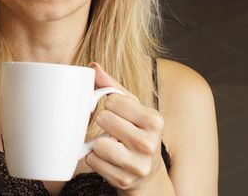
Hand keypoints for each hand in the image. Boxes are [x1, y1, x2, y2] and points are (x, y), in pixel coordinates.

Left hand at [85, 62, 166, 193]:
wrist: (147, 172)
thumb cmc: (137, 131)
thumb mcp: (132, 107)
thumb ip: (112, 86)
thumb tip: (92, 66)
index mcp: (154, 120)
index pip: (113, 100)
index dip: (109, 104)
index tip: (116, 111)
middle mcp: (149, 143)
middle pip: (104, 119)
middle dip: (104, 122)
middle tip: (113, 128)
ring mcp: (137, 165)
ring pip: (98, 143)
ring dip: (98, 142)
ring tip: (110, 143)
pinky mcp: (123, 180)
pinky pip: (93, 161)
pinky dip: (95, 158)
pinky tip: (107, 158)